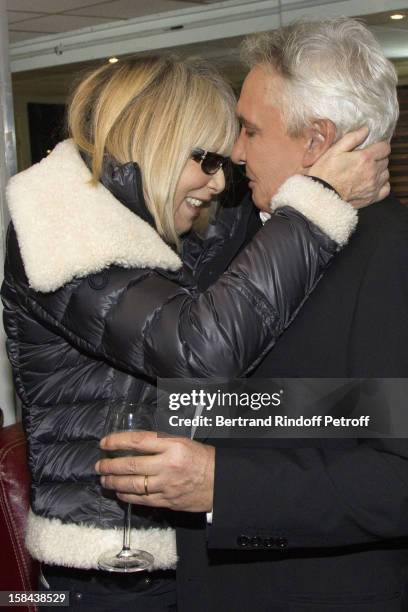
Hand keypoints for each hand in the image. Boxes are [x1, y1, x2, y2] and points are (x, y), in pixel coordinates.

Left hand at [95, 431, 214, 511]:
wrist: (221, 482)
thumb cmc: (203, 459)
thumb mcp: (183, 441)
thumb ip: (160, 442)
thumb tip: (135, 444)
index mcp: (172, 445)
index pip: (138, 441)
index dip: (117, 441)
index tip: (104, 443)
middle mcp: (167, 465)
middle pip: (131, 465)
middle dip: (110, 465)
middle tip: (99, 465)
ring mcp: (166, 485)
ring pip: (133, 484)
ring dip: (114, 482)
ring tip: (104, 480)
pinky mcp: (167, 501)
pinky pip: (141, 500)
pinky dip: (127, 496)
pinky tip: (120, 493)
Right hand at [309, 126, 390, 207]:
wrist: (321, 196)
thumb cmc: (324, 173)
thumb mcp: (334, 151)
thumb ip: (352, 138)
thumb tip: (365, 129)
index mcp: (365, 158)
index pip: (384, 148)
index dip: (378, 146)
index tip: (371, 149)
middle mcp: (372, 172)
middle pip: (385, 160)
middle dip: (377, 158)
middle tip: (364, 161)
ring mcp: (373, 186)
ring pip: (386, 174)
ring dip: (379, 171)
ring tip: (367, 172)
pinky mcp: (371, 198)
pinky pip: (385, 189)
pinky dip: (382, 185)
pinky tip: (372, 183)